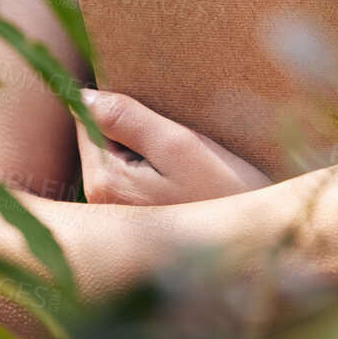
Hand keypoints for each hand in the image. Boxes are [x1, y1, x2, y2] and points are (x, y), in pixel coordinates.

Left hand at [74, 90, 271, 205]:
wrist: (256, 244)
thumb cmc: (224, 193)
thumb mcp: (180, 145)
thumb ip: (127, 119)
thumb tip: (81, 94)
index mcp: (106, 182)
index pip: (88, 119)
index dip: (118, 101)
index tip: (154, 105)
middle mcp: (102, 204)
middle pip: (101, 139)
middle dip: (130, 125)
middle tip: (176, 127)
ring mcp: (118, 217)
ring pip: (118, 158)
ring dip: (143, 145)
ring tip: (185, 151)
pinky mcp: (137, 222)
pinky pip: (133, 178)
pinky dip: (153, 166)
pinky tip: (184, 171)